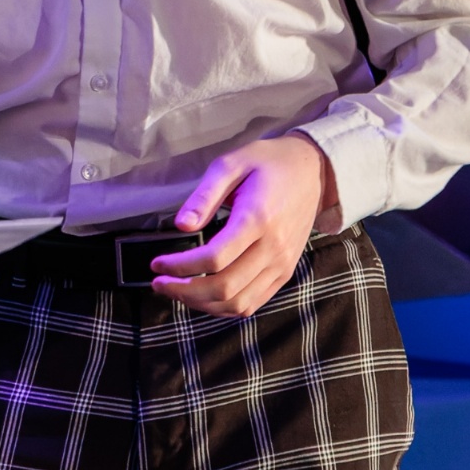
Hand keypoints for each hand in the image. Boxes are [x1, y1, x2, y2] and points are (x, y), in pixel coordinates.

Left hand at [148, 135, 331, 318]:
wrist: (312, 170)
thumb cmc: (266, 162)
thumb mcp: (230, 164)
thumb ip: (204, 196)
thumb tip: (181, 225)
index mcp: (257, 219)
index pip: (214, 258)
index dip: (180, 266)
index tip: (156, 264)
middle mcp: (273, 248)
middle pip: (225, 287)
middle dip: (185, 291)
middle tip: (159, 283)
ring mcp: (282, 264)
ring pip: (239, 303)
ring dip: (202, 304)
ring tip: (176, 291)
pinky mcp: (285, 272)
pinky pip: (254, 302)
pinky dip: (225, 307)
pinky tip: (203, 296)